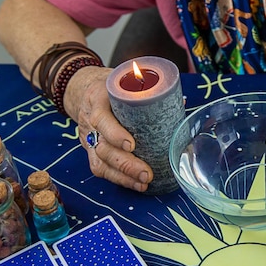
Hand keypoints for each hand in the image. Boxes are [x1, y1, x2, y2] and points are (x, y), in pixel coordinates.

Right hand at [65, 66, 153, 191]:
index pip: (101, 118)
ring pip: (100, 162)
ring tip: (144, 182)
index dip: (114, 133)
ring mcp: (89, 137)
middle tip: (146, 172)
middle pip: (102, 147)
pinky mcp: (90, 150)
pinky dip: (119, 179)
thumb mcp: (125, 80)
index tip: (131, 144)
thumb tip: (181, 103)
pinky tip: (135, 184)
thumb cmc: (112, 86)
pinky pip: (100, 168)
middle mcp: (90, 121)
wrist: (84, 87)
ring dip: (123, 176)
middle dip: (125, 163)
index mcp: (98, 99)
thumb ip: (148, 91)